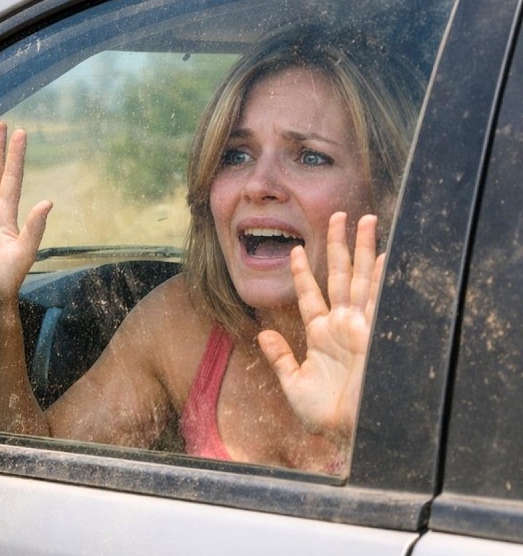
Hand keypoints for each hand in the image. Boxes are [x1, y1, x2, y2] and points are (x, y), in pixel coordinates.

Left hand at [258, 212, 382, 445]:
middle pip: (338, 275)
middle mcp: (341, 325)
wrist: (350, 433)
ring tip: (364, 219)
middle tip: (339, 215)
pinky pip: (378, 299)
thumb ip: (280, 357)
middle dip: (339, 245)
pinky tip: (385, 254)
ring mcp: (360, 326)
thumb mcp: (294, 384)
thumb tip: (263, 332)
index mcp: (320, 335)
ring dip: (363, 249)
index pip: (309, 294)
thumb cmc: (325, 415)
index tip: (294, 248)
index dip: (301, 271)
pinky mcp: (376, 334)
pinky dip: (381, 277)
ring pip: (359, 278)